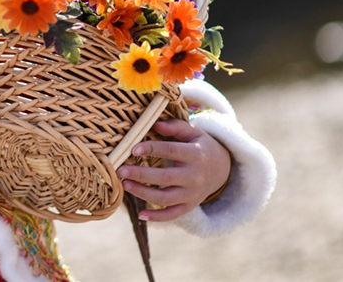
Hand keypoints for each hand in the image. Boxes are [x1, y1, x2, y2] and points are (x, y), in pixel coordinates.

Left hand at [116, 119, 230, 221]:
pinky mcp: (189, 206)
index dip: (152, 149)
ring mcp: (192, 194)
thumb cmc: (200, 147)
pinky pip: (172, 215)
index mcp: (196, 155)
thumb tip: (155, 124)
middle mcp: (195, 176)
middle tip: (121, 170)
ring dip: (143, 193)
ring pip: (165, 198)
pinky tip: (140, 215)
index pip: (171, 151)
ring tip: (125, 184)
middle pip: (165, 178)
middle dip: (141, 175)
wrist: (222, 170)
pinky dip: (157, 218)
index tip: (133, 149)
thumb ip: (175, 126)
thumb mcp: (193, 132)